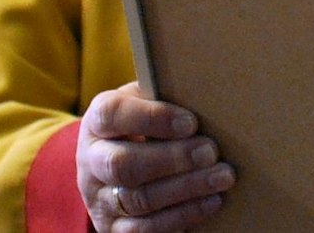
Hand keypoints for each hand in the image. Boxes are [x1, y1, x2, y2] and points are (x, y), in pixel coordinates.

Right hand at [78, 82, 234, 231]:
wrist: (116, 165)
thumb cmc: (145, 125)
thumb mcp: (147, 103)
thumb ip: (165, 97)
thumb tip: (207, 93)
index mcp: (97, 123)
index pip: (112, 114)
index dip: (152, 118)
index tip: (190, 122)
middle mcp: (91, 161)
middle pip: (122, 163)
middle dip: (172, 159)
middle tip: (210, 152)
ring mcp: (99, 198)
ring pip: (138, 199)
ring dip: (185, 189)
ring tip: (222, 177)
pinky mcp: (112, 229)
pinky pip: (143, 230)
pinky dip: (181, 216)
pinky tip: (210, 202)